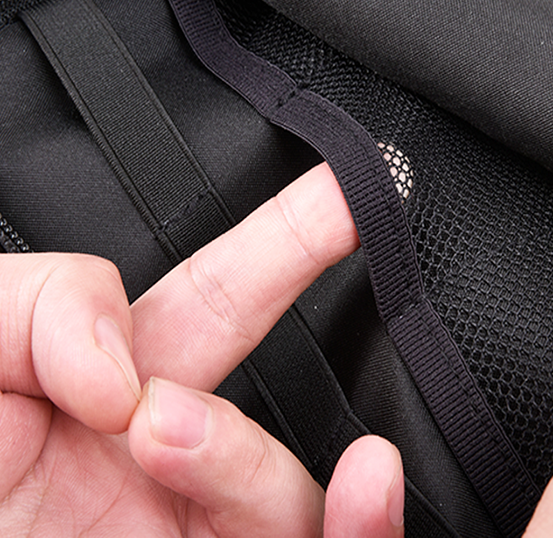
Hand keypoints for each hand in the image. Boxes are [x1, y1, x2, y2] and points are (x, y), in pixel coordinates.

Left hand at [0, 163, 404, 536]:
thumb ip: (44, 303)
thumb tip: (126, 365)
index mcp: (112, 398)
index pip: (212, 300)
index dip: (283, 241)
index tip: (343, 194)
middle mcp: (163, 469)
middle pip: (269, 364)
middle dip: (307, 270)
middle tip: (348, 208)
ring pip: (282, 499)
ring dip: (241, 458)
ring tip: (160, 430)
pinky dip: (357, 535)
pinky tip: (363, 491)